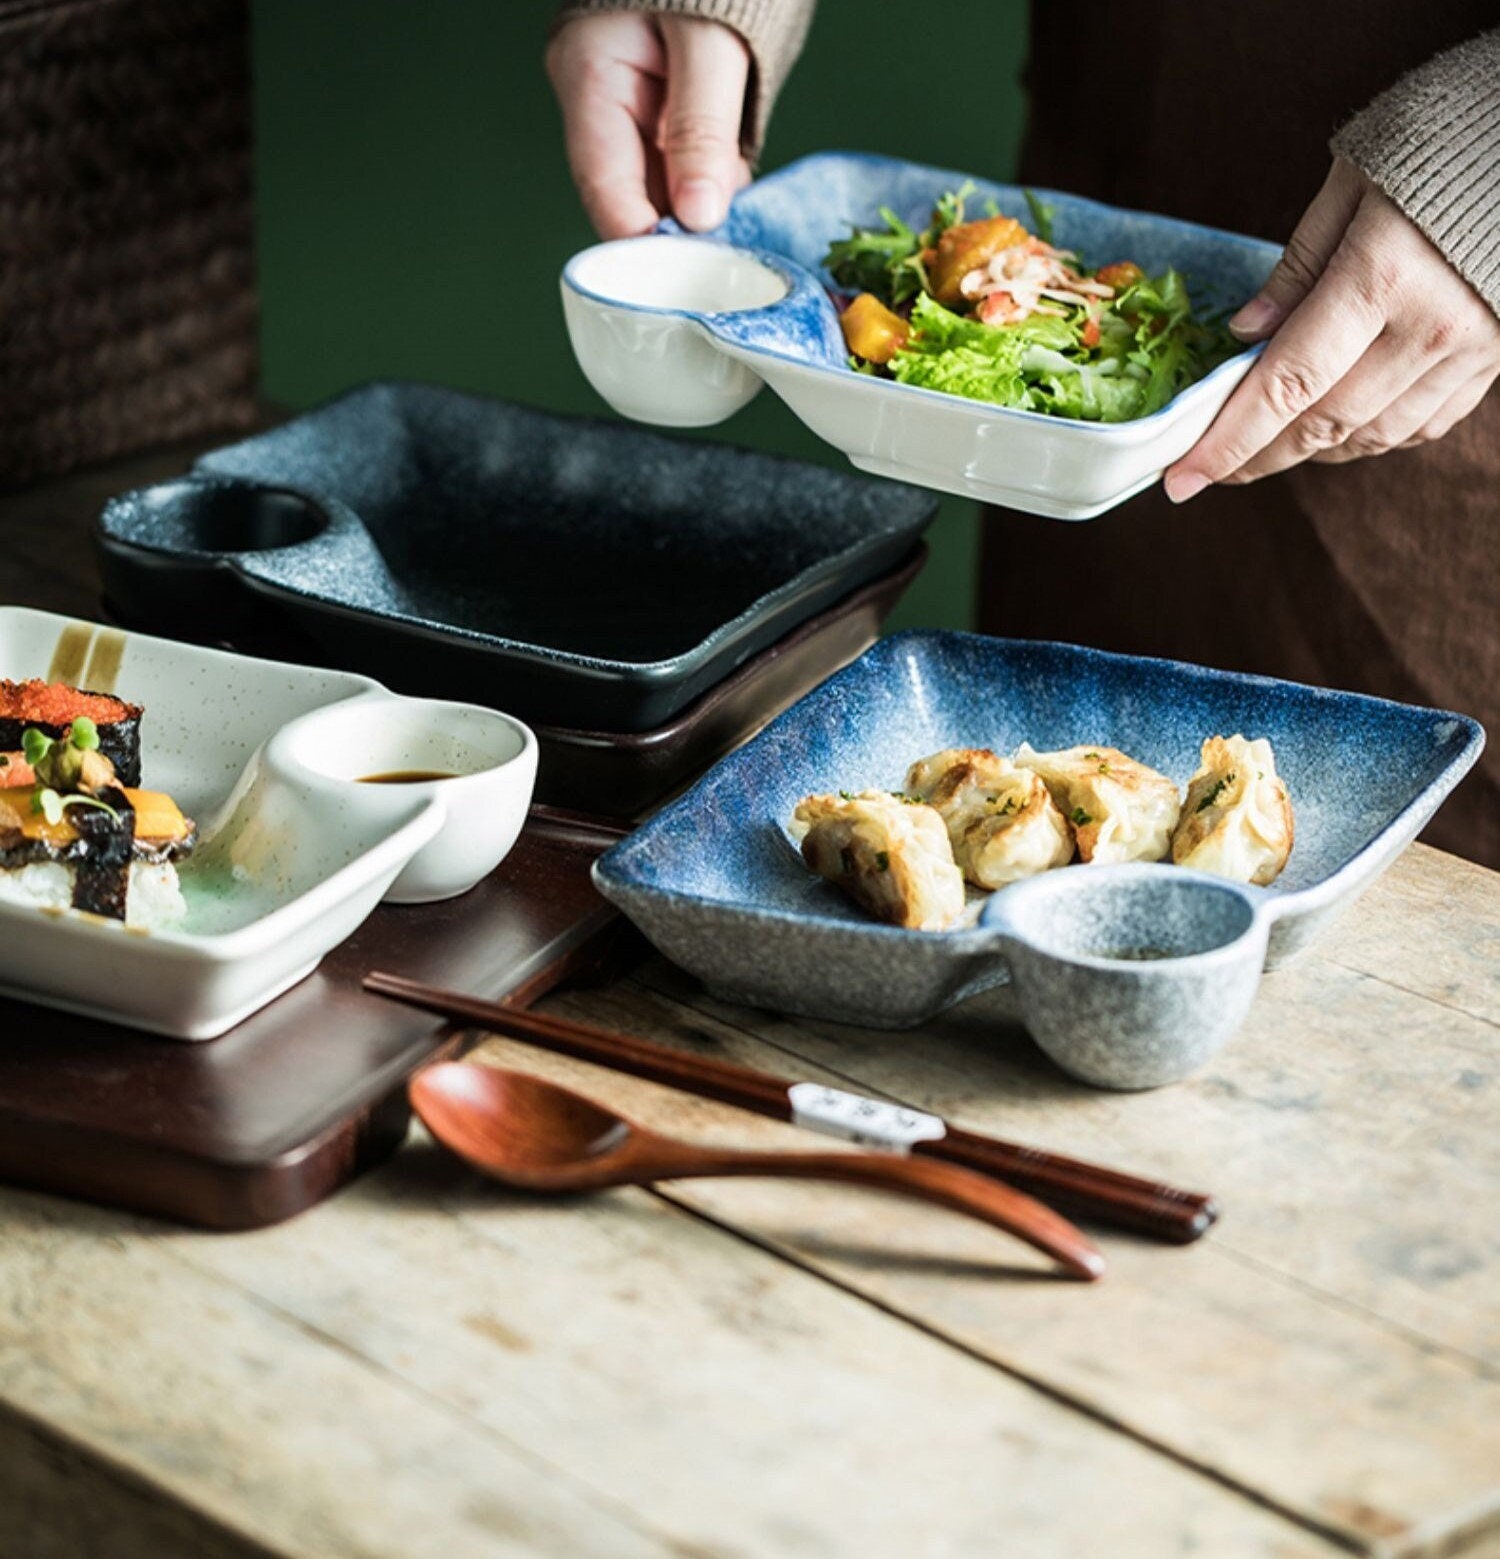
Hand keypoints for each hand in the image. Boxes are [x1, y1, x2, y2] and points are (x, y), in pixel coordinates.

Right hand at [546, 12, 751, 238]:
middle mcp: (599, 99)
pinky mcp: (660, 112)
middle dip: (679, 224)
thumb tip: (699, 214)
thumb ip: (703, 128)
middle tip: (724, 243)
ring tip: (737, 206)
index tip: (689, 265)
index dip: (645, 239)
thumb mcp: (710, 43)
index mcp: (588, 74)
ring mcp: (630, 107)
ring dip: (699, 207)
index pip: (605, 188)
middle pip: (631, 196)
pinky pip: (680, 168)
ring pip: (660, 188)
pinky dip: (708, 185)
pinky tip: (733, 182)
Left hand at [1165, 158, 1499, 501]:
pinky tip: (1330, 427)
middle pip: (1322, 423)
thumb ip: (1296, 266)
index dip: (1228, 440)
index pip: (1286, 384)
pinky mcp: (1495, 360)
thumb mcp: (1351, 182)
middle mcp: (1432, 327)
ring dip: (1307, 450)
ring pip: (1369, 436)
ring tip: (1261, 448)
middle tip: (1206, 470)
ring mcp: (1471, 351)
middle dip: (1255, 457)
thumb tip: (1245, 335)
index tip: (1182, 477)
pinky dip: (1364, 437)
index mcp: (1384, 276)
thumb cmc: (1441, 137)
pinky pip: (1416, 426)